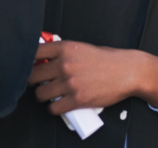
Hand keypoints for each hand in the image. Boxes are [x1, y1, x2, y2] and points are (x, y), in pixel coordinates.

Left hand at [28, 40, 157, 113]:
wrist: (128, 71)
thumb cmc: (109, 59)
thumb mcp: (85, 48)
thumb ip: (65, 53)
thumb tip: (46, 59)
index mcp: (67, 48)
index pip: (35, 52)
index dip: (29, 60)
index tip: (30, 64)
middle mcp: (66, 65)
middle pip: (33, 75)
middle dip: (34, 80)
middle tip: (40, 81)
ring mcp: (70, 83)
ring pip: (40, 94)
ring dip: (44, 95)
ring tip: (52, 92)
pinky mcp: (76, 100)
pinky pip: (53, 108)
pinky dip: (55, 107)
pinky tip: (61, 102)